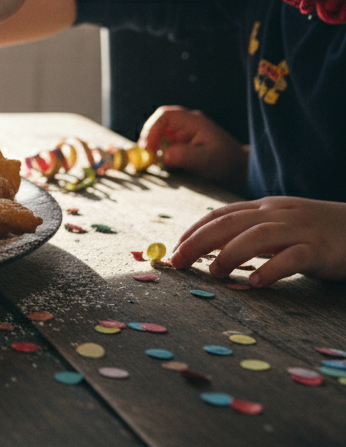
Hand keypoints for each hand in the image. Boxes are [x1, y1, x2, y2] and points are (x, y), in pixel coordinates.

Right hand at [139, 106, 247, 190]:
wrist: (239, 169)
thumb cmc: (226, 162)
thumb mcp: (207, 159)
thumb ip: (186, 156)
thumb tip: (164, 156)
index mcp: (193, 121)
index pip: (165, 116)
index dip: (152, 129)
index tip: (149, 148)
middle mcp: (185, 124)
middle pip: (157, 124)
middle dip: (148, 139)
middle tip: (146, 157)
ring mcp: (182, 134)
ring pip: (158, 135)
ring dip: (152, 148)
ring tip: (152, 163)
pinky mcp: (180, 145)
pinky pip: (162, 145)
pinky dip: (157, 154)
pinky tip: (160, 165)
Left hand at [170, 197, 345, 285]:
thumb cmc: (316, 231)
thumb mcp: (279, 224)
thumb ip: (249, 232)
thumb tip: (210, 251)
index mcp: (264, 207)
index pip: (220, 214)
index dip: (193, 231)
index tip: (173, 250)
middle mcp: (277, 214)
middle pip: (229, 223)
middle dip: (198, 241)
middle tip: (177, 262)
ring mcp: (299, 230)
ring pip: (258, 236)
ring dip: (230, 254)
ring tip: (214, 272)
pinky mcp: (320, 249)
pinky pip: (293, 257)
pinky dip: (272, 269)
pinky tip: (256, 284)